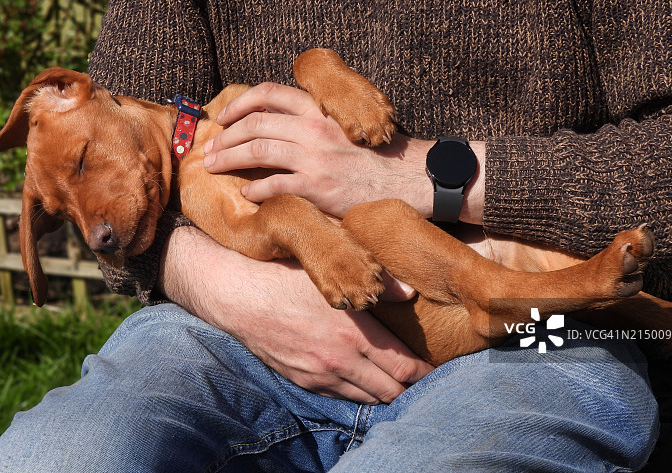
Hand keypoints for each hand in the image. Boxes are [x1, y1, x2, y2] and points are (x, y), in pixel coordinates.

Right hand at [159, 226, 433, 403]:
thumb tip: (408, 291)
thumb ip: (373, 284)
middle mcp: (340, 360)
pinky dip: (355, 391)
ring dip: (382, 392)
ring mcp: (320, 375)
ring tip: (391, 381)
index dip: (423, 372)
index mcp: (354, 332)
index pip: (403, 366)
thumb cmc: (285, 277)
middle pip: (390, 390)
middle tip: (417, 378)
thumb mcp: (330, 272)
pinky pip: (339, 396)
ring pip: (365, 398)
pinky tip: (358, 378)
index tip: (432, 369)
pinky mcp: (303, 381)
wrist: (238, 296)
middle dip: (408, 387)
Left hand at [202, 82, 435, 217]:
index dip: (239, 104)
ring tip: (214, 168)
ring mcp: (315, 157)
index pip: (269, 93)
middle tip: (210, 151)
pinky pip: (274, 186)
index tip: (223, 118)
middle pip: (255, 124)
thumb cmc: (374, 154)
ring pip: (257, 151)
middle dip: (225, 137)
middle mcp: (314, 128)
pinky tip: (247, 195)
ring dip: (229, 160)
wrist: (406, 177)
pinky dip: (254, 191)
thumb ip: (315, 119)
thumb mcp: (345, 124)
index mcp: (320, 109)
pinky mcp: (318, 186)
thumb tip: (280, 122)